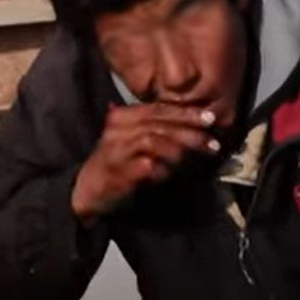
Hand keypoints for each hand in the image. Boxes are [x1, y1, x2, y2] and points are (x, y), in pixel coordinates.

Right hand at [71, 103, 218, 220]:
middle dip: (190, 132)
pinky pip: (147, 166)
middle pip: (160, 124)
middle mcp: (118, 129)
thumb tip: (194, 123)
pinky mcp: (118, 172)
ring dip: (182, 148)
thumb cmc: (116, 163)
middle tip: (213, 142)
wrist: (87, 190)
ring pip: (155, 141)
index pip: (159, 109)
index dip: (186, 113)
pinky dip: (165, 168)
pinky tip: (177, 172)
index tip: (210, 119)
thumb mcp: (132, 139)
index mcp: (123, 117)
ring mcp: (116, 150)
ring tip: (201, 155)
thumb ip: (156, 128)